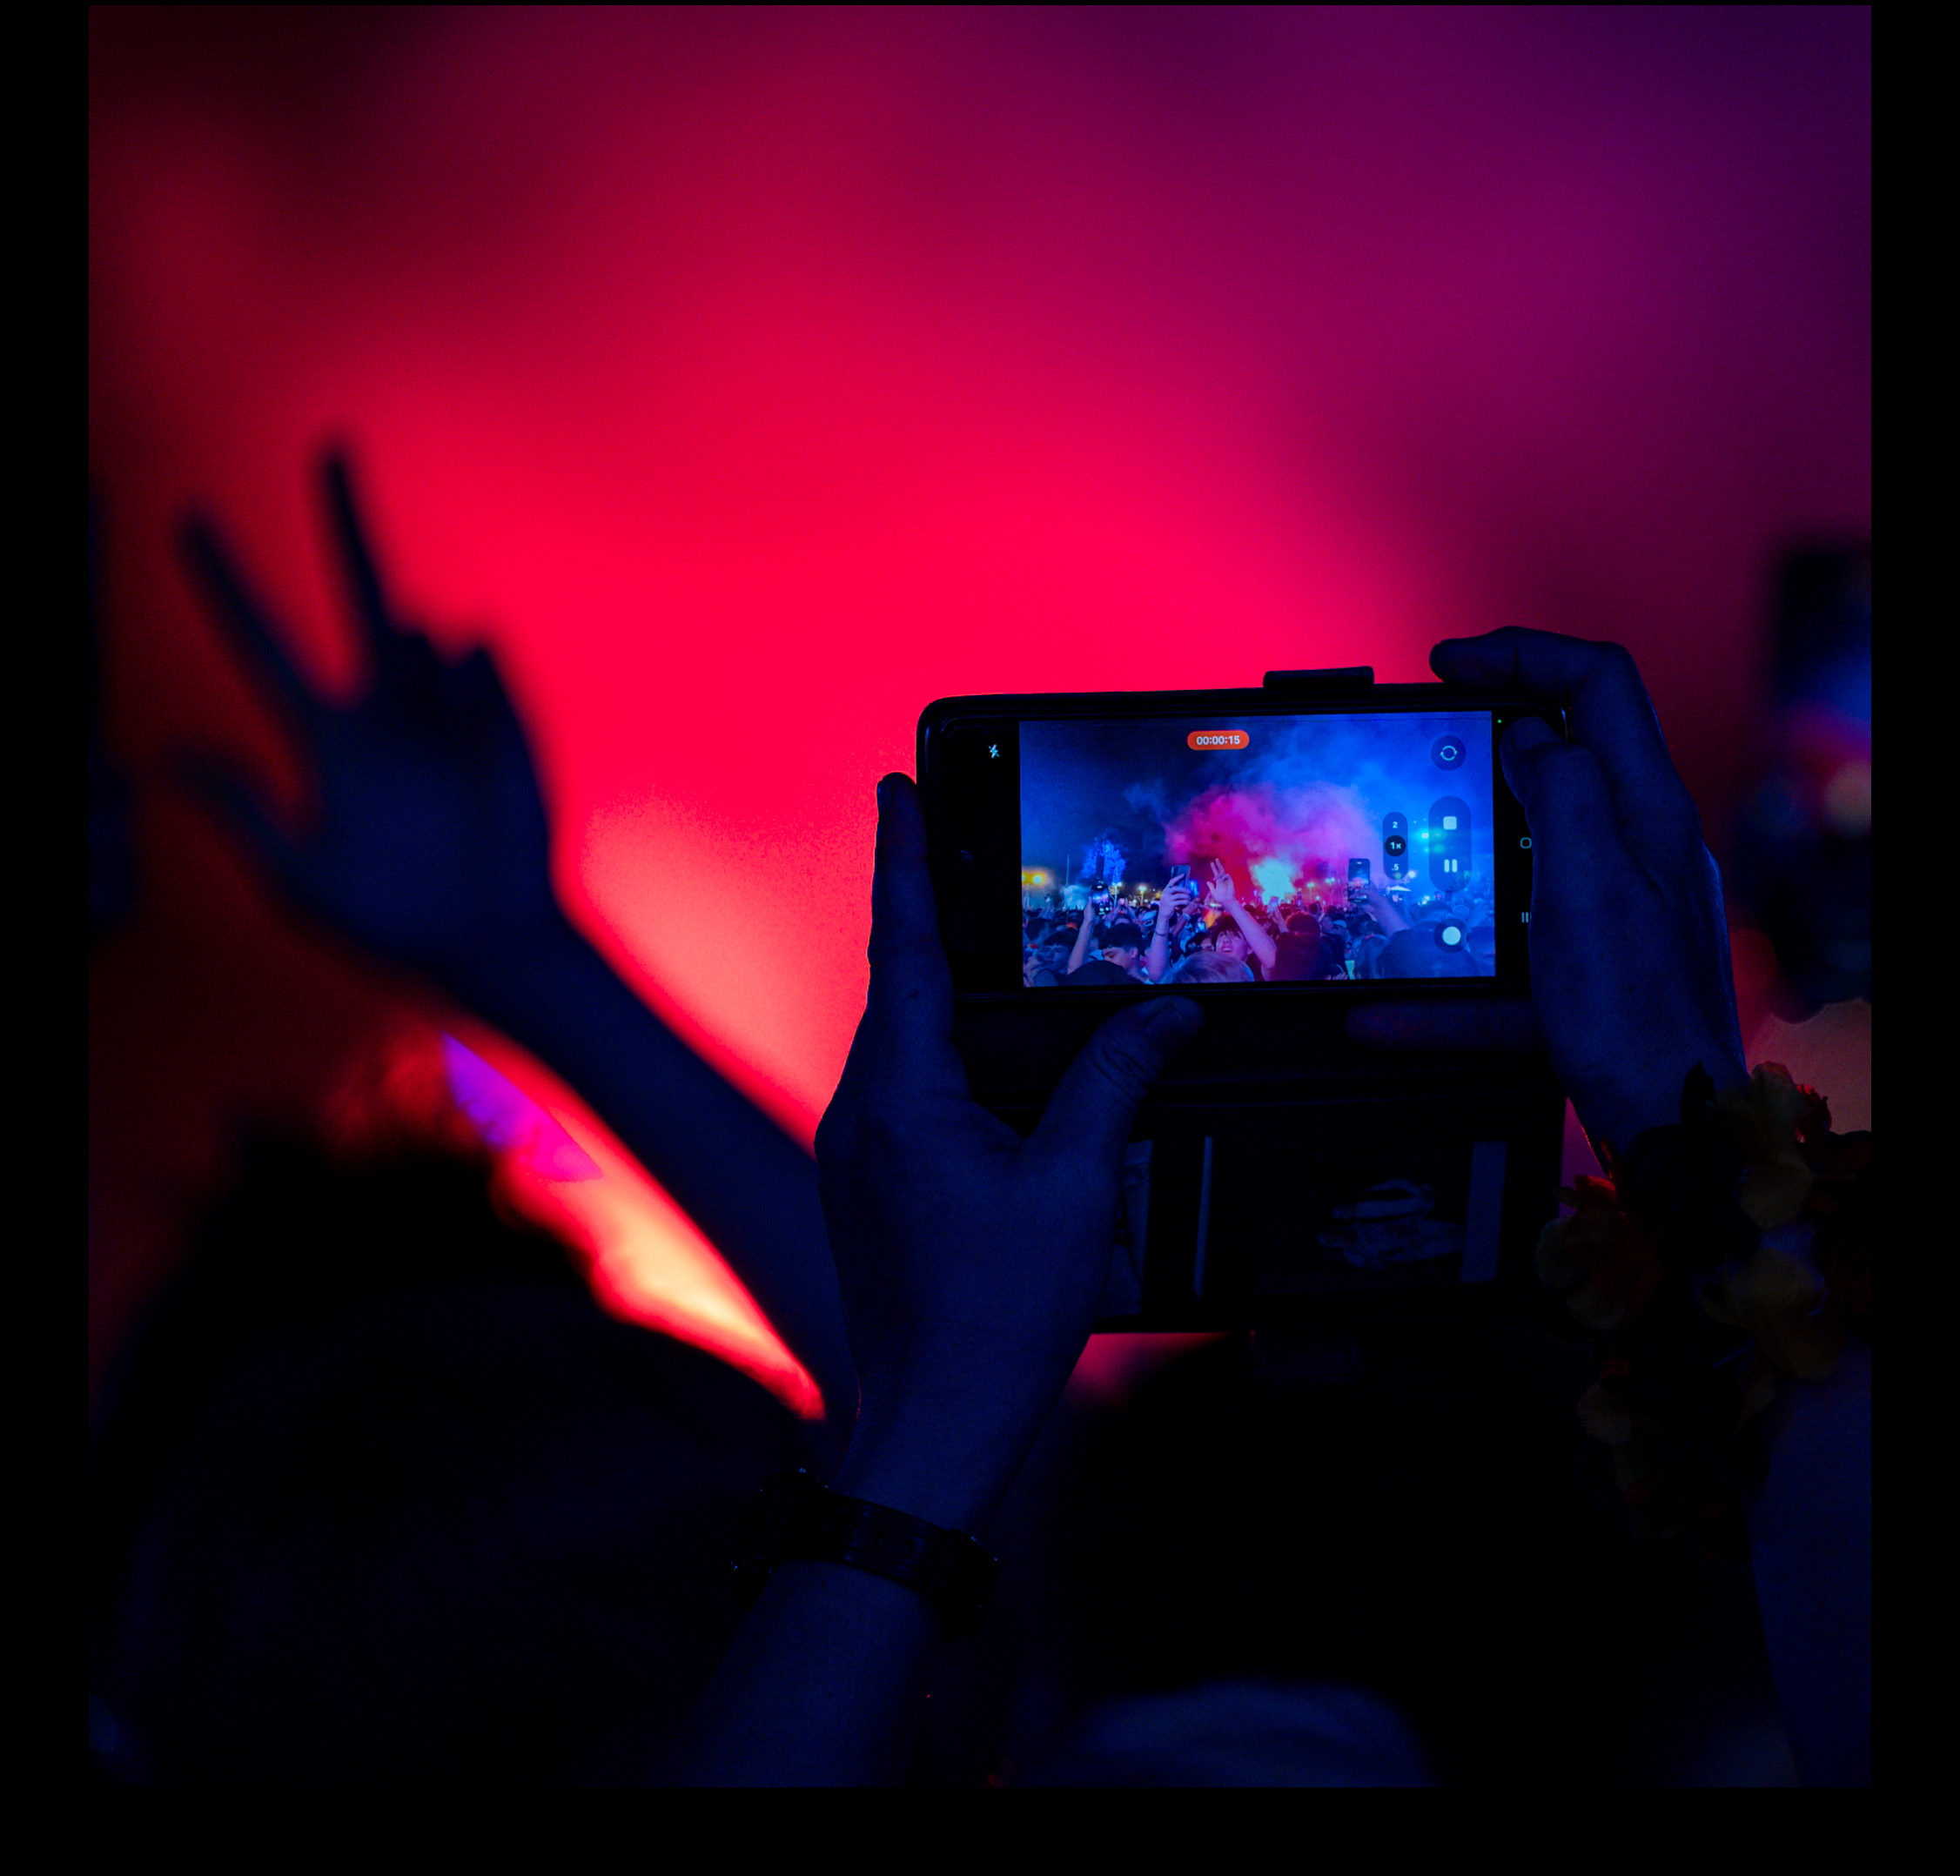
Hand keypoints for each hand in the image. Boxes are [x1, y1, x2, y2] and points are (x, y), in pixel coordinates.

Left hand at [179, 455, 558, 993]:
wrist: (493, 938)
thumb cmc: (391, 922)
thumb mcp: (293, 879)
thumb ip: (238, 812)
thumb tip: (168, 753)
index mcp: (322, 739)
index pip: (261, 643)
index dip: (224, 581)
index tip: (186, 519)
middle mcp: (381, 707)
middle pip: (358, 591)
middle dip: (345, 518)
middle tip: (327, 445)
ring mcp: (444, 705)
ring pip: (417, 634)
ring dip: (412, 671)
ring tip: (430, 750)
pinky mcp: (500, 710)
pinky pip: (473, 657)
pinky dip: (465, 687)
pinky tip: (472, 749)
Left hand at [814, 777, 1200, 1529]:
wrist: (933, 1420)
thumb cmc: (996, 1312)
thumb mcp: (1074, 1184)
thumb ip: (1115, 1084)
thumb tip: (1167, 1013)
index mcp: (900, 1094)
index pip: (905, 949)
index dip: (906, 861)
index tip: (898, 787)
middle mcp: (861, 1109)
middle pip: (901, 988)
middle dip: (933, 916)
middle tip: (960, 844)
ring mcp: (857, 1149)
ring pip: (903, 1042)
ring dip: (945, 994)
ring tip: (994, 948)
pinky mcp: (869, 1182)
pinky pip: (905, 1088)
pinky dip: (946, 1054)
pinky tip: (993, 1062)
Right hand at [1159, 874, 1191, 917]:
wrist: (1163, 914)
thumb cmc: (1168, 905)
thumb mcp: (1168, 897)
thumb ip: (1174, 893)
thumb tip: (1184, 889)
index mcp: (1165, 890)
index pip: (1171, 882)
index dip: (1177, 878)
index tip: (1183, 875)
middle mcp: (1165, 893)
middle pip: (1175, 888)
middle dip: (1184, 889)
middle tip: (1189, 892)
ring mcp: (1167, 899)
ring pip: (1179, 895)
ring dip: (1186, 896)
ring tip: (1189, 898)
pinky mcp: (1170, 904)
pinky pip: (1180, 901)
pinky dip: (1185, 901)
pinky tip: (1187, 902)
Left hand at [1203, 859, 1235, 906]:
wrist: (1226, 901)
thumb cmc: (1220, 898)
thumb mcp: (1213, 892)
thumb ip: (1211, 887)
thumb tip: (1207, 881)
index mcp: (1218, 881)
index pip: (1216, 873)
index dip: (1214, 868)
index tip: (1211, 863)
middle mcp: (1222, 879)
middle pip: (1220, 870)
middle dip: (1218, 864)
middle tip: (1216, 859)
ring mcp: (1227, 880)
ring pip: (1223, 873)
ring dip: (1218, 875)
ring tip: (1216, 880)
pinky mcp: (1230, 881)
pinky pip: (1227, 876)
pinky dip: (1223, 877)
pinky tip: (1220, 880)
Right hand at [1348, 629, 1746, 1158]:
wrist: (1671, 1126)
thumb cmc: (1639, 1014)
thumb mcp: (1587, 881)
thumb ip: (1558, 790)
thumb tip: (1530, 732)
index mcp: (1647, 810)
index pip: (1598, 684)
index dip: (1522, 653)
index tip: (1449, 664)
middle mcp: (1638, 850)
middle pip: (1563, 759)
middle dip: (1486, 743)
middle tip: (1425, 740)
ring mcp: (1615, 913)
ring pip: (1525, 859)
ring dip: (1458, 860)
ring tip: (1400, 870)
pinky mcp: (1587, 975)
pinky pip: (1504, 965)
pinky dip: (1447, 983)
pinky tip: (1388, 1015)